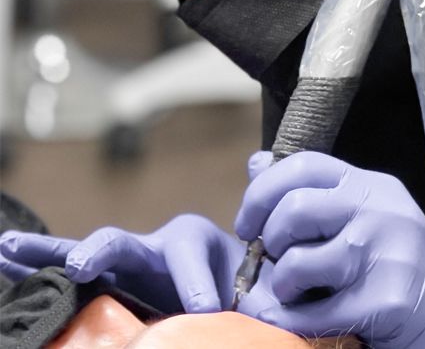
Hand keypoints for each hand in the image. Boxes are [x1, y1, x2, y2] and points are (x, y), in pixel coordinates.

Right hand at [0, 214, 246, 313]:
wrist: (243, 289)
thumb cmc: (251, 289)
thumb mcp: (264, 288)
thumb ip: (261, 299)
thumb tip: (259, 318)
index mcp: (195, 241)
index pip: (186, 251)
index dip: (194, 279)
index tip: (207, 307)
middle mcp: (154, 247)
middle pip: (123, 242)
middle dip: (103, 252)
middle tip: (83, 267)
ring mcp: (127, 264)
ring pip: (84, 252)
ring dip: (48, 253)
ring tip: (9, 248)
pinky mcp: (108, 282)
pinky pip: (70, 271)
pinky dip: (39, 265)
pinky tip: (7, 258)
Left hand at [234, 151, 424, 347]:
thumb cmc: (406, 277)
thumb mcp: (369, 224)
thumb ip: (319, 197)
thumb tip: (258, 162)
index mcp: (376, 187)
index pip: (304, 165)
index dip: (262, 192)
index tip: (248, 225)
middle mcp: (384, 210)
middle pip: (295, 209)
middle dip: (268, 243)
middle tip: (272, 265)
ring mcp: (390, 253)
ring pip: (298, 264)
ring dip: (282, 288)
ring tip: (295, 297)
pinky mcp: (390, 298)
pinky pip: (315, 313)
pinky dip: (297, 323)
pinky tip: (312, 323)